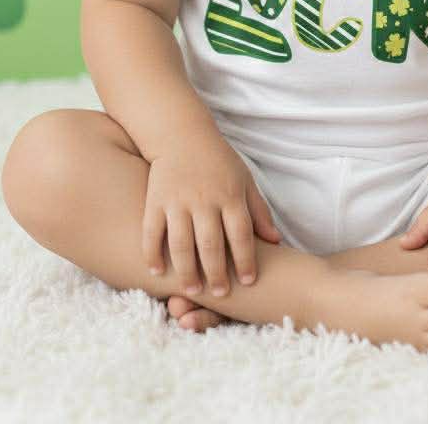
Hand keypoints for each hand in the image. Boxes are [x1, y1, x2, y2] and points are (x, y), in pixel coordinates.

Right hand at [141, 130, 280, 297]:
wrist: (182, 133)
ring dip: (186, 271)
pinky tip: (156, 273)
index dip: (246, 260)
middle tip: (221, 294)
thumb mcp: (245, 180)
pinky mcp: (155, 200)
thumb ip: (259, 212)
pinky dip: (152, 254)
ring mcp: (178, 201)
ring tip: (192, 291)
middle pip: (211, 244)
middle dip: (217, 273)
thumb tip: (276, 242)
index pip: (241, 234)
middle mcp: (204, 199)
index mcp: (230, 195)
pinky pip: (152, 232)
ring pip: (181, 243)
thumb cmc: (219, 161)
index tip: (249, 281)